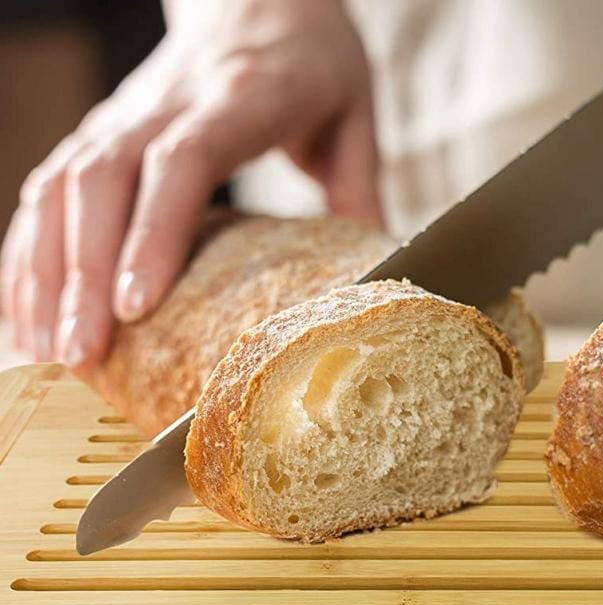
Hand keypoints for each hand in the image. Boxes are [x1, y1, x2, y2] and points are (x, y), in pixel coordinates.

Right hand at [0, 0, 381, 368]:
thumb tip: (375, 276)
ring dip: (43, 273)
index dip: (153, 233)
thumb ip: (361, 190)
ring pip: (60, 188)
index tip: (135, 306)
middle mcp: (164, 105)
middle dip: (81, 275)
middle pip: (103, 183)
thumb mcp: (354, 114)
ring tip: (45, 353)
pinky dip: (29, 253)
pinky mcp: (101, 131)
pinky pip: (47, 189)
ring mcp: (123, 116)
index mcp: (239, 98)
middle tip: (81, 357)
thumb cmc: (310, 57)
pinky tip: (26, 310)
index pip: (182, 163)